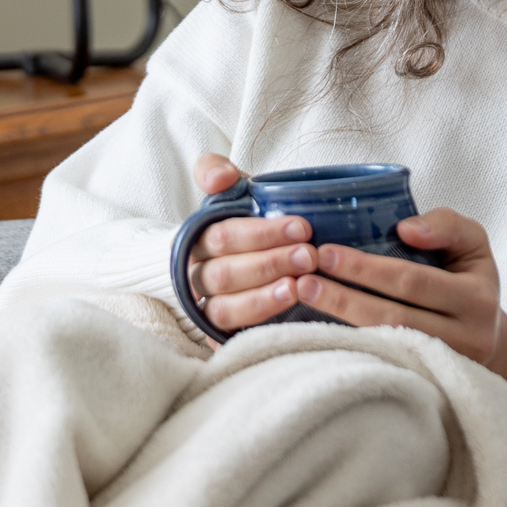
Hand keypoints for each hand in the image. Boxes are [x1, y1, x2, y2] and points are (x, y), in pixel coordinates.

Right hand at [183, 153, 324, 332]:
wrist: (261, 261)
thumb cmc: (249, 225)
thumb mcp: (233, 193)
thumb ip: (216, 171)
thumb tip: (219, 178)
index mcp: (198, 239)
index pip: (222, 236)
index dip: (261, 234)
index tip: (302, 228)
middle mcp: (198, 274)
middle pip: (224, 273)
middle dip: (269, 264)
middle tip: (309, 257)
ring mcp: (208, 307)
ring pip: (224, 308)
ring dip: (262, 297)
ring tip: (296, 288)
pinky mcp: (220, 334)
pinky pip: (231, 336)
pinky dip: (257, 324)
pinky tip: (285, 315)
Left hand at [295, 208, 506, 388]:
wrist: (490, 340)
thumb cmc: (470, 280)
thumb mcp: (472, 243)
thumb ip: (444, 226)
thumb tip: (405, 228)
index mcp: (477, 299)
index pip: (412, 281)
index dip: (366, 269)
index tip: (326, 252)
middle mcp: (467, 338)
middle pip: (393, 317)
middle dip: (344, 296)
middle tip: (304, 277)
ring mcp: (445, 367)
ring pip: (386, 345)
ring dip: (340, 321)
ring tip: (304, 296)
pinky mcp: (427, 383)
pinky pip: (385, 365)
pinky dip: (351, 346)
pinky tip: (320, 329)